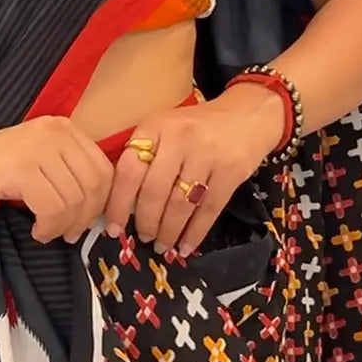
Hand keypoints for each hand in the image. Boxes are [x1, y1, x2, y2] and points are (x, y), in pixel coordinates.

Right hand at [0, 116, 113, 243]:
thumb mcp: (40, 161)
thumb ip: (69, 173)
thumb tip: (102, 209)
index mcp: (64, 128)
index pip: (104, 169)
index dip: (102, 202)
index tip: (88, 224)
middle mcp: (56, 132)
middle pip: (93, 186)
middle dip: (84, 218)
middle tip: (66, 234)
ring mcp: (38, 148)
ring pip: (73, 200)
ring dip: (62, 226)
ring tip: (46, 232)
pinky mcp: (21, 168)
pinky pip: (52, 208)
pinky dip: (48, 227)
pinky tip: (35, 230)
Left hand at [104, 84, 284, 255]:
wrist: (248, 114)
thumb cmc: (197, 126)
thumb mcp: (166, 128)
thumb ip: (145, 156)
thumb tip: (122, 203)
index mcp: (155, 126)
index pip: (128, 169)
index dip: (118, 203)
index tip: (113, 228)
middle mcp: (179, 138)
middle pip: (154, 191)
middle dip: (145, 222)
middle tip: (143, 238)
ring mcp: (207, 155)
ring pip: (180, 204)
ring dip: (168, 231)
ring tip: (162, 246)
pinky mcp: (231, 172)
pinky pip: (208, 210)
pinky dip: (195, 233)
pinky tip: (186, 247)